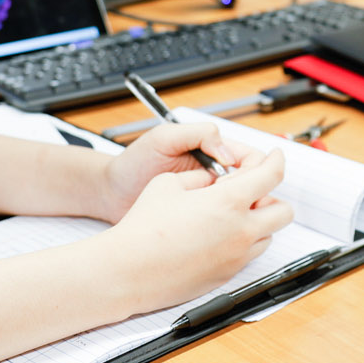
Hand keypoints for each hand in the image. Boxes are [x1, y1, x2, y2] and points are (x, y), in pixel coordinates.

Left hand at [93, 121, 245, 221]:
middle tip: (226, 201)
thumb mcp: (163, 138)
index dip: (248, 170)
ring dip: (240, 210)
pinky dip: (226, 224)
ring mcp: (208, 195)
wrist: (112, 193)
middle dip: (249, 192)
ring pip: (242, 203)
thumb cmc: (133, 162)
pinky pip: (224, 220)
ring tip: (220, 216)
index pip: (249, 157)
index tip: (227, 181)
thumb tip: (226, 150)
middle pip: (252, 182)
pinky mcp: (200, 216)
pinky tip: (212, 228)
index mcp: (211, 149)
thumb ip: (196, 134)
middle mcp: (214, 172)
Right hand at [102, 148, 292, 312]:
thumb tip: (214, 179)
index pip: (271, 175)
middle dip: (272, 197)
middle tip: (251, 192)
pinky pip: (248, 256)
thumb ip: (201, 177)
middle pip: (283, 211)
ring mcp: (236, 257)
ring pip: (269, 236)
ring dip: (258, 222)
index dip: (276, 160)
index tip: (275, 157)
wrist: (127, 270)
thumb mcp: (169, 182)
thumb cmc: (142, 227)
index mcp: (229, 201)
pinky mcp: (227, 276)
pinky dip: (242, 243)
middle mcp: (240, 231)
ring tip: (230, 216)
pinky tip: (217, 237)